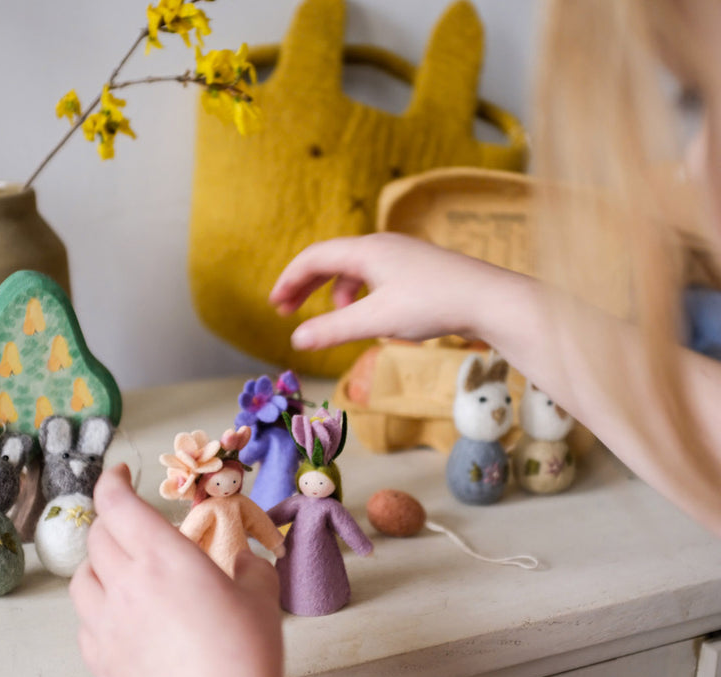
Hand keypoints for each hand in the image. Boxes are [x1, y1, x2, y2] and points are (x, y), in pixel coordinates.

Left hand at [70, 465, 310, 676]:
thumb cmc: (245, 660)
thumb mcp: (261, 595)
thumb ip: (247, 564)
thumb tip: (239, 559)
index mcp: (165, 558)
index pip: (117, 503)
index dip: (111, 480)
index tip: (118, 473)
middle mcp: (126, 584)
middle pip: (97, 535)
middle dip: (111, 517)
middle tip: (132, 520)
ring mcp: (106, 624)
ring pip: (83, 576)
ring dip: (100, 560)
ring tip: (125, 566)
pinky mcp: (100, 660)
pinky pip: (86, 617)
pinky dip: (99, 603)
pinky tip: (125, 614)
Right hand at [270, 232, 509, 349]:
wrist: (490, 299)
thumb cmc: (434, 305)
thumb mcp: (376, 321)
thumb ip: (333, 330)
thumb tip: (296, 340)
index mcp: (367, 250)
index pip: (314, 257)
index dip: (289, 280)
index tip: (275, 305)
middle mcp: (382, 246)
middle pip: (331, 260)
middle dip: (307, 286)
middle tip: (287, 310)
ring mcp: (402, 256)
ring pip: (355, 270)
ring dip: (337, 294)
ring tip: (339, 320)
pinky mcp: (419, 269)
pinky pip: (377, 278)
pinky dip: (363, 297)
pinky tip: (376, 320)